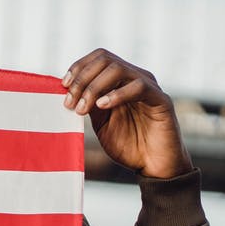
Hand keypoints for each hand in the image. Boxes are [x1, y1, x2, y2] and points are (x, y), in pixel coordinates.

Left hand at [62, 49, 192, 178]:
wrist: (153, 167)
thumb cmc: (128, 145)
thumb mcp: (101, 122)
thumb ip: (89, 103)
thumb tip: (67, 89)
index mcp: (120, 80)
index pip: (98, 58)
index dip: (78, 67)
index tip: (63, 86)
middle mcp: (135, 77)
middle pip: (105, 59)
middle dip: (82, 78)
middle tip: (70, 101)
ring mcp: (149, 86)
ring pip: (118, 68)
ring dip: (94, 87)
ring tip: (82, 108)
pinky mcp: (161, 99)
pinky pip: (139, 86)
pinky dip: (116, 94)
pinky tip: (102, 106)